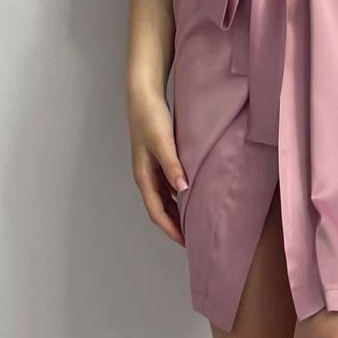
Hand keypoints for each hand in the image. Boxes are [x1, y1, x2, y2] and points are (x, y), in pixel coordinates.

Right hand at [128, 90, 188, 246]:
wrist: (144, 95)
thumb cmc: (151, 117)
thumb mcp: (163, 142)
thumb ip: (172, 165)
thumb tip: (183, 190)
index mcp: (144, 175)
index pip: (156, 211)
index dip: (170, 228)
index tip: (185, 242)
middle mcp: (146, 175)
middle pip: (160, 208)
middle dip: (173, 224)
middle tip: (193, 237)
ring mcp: (151, 168)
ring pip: (164, 197)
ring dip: (176, 210)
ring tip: (194, 221)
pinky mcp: (158, 158)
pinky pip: (168, 184)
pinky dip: (178, 194)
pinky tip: (191, 194)